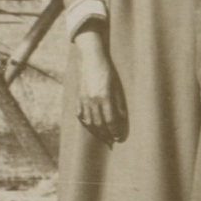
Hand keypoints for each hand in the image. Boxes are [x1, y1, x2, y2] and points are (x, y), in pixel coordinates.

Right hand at [70, 27, 125, 142]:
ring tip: (103, 137)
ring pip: (89, 122)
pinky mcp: (79, 98)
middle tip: (112, 142)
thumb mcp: (117, 86)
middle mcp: (93, 101)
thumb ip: (119, 103)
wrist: (92, 59)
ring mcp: (84, 100)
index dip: (115, 131)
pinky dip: (86, 123)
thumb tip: (121, 118)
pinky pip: (80, 115)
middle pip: (99, 124)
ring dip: (96, 132)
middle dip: (106, 135)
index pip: (110, 121)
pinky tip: (91, 127)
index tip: (119, 138)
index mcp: (105, 97)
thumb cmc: (108, 71)